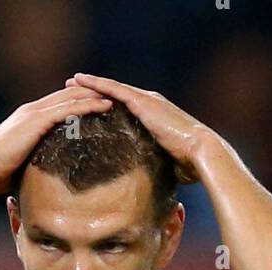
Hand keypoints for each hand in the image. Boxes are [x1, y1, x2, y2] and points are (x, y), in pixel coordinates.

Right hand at [0, 86, 112, 195]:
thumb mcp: (21, 165)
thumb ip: (35, 164)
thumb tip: (47, 183)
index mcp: (28, 118)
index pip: (59, 104)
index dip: (79, 101)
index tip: (99, 104)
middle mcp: (32, 110)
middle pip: (68, 95)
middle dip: (91, 93)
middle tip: (115, 96)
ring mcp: (34, 114)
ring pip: (71, 97)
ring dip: (95, 96)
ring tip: (117, 98)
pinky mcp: (36, 121)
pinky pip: (68, 109)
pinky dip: (87, 105)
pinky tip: (104, 106)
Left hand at [65, 73, 214, 182]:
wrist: (200, 152)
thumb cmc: (188, 164)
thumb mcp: (164, 163)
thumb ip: (152, 166)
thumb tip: (145, 186)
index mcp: (153, 116)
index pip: (125, 107)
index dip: (106, 104)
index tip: (89, 104)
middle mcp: (149, 102)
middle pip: (115, 94)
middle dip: (94, 90)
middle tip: (73, 87)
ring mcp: (146, 100)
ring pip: (112, 88)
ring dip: (90, 84)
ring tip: (71, 81)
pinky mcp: (143, 102)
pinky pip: (114, 90)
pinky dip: (97, 84)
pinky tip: (82, 81)